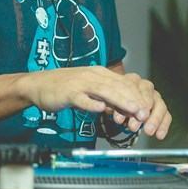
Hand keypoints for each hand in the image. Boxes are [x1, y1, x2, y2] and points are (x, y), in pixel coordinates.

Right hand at [17, 66, 169, 137]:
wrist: (38, 84)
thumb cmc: (65, 88)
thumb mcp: (90, 90)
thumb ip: (107, 98)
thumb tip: (125, 109)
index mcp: (99, 74)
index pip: (123, 84)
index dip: (137, 96)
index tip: (149, 110)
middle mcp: (92, 76)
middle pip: (117, 87)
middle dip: (133, 100)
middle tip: (146, 114)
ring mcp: (79, 84)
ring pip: (104, 91)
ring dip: (120, 101)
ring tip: (132, 111)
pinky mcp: (67, 93)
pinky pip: (81, 99)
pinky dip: (91, 104)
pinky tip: (100, 110)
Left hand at [105, 72, 171, 139]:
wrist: (114, 100)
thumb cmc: (110, 98)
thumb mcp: (104, 99)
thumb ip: (106, 102)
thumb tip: (104, 107)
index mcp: (130, 80)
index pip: (135, 88)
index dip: (134, 102)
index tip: (133, 113)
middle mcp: (144, 86)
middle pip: (149, 96)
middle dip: (144, 111)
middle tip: (137, 124)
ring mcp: (153, 95)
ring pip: (159, 105)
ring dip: (154, 119)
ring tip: (148, 131)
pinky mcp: (159, 106)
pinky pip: (166, 114)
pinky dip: (163, 125)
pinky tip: (159, 135)